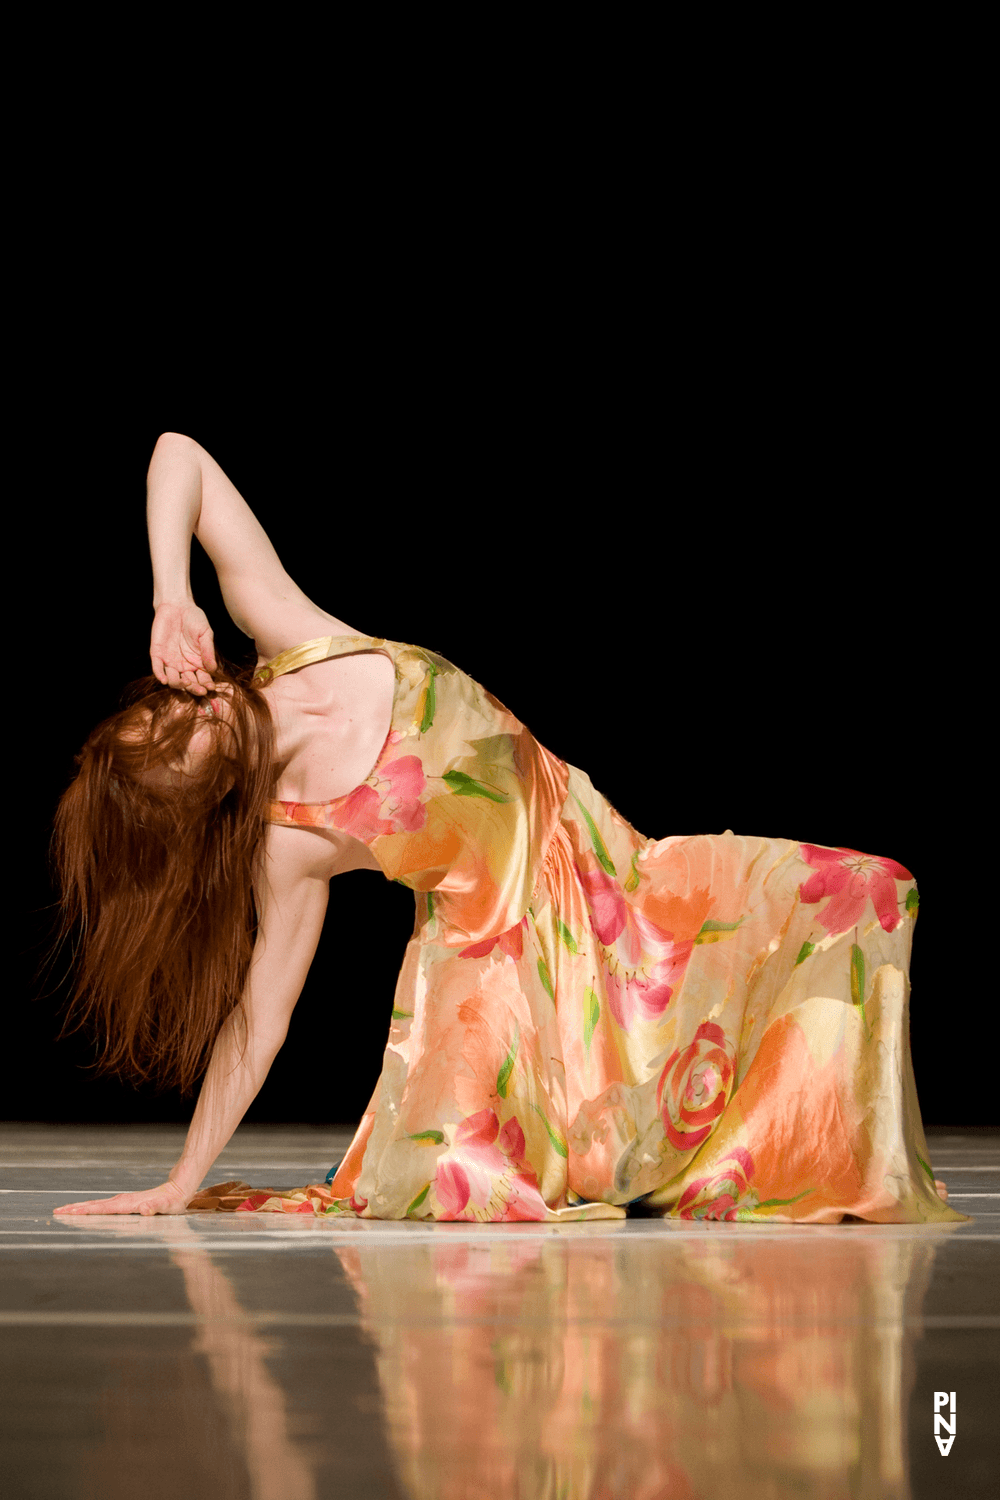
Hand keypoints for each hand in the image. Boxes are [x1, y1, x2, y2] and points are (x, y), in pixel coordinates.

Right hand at [53, 1180, 191, 1215]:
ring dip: (82, 1208)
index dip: (86, 1210)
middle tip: (58, 1210)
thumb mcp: (167, 1206)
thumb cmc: (174, 1201)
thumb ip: (155, 1207)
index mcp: (129, 1204)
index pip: (103, 1208)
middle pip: (95, 1205)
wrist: (178, 1188)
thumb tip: (144, 1209)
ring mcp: (124, 1202)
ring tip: (66, 1210)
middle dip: (76, 1208)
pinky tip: (87, 1211)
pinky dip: (92, 1208)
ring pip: (98, 1205)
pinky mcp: (126, 1203)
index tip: (70, 1212)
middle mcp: (124, 1201)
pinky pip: (105, 1206)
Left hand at [150, 601, 217, 694]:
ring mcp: (170, 661)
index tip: (210, 687)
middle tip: (199, 690)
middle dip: (194, 689)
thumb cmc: (194, 619)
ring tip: (185, 682)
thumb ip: (208, 651)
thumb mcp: (205, 634)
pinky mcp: (157, 655)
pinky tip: (164, 680)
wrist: (177, 605)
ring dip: (179, 684)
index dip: (206, 685)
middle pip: (189, 684)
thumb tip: (213, 669)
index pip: (202, 679)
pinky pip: (157, 669)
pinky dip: (160, 675)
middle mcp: (184, 666)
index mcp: (198, 663)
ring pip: (173, 681)